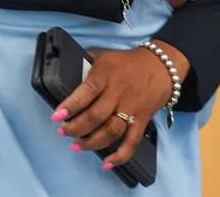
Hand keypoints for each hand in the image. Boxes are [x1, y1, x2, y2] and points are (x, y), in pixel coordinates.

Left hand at [51, 42, 185, 168]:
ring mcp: (131, 108)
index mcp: (106, 75)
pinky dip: (120, 155)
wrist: (162, 66)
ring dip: (92, 143)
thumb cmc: (127, 62)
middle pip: (96, 116)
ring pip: (111, 131)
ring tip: (76, 146)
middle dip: (76, 128)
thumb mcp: (104, 55)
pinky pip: (132, 141)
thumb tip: (66, 66)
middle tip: (63, 132)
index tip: (56, 116)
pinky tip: (107, 163)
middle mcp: (118, 93)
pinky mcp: (142, 120)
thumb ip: (86, 61)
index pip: (87, 91)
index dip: (71, 106)